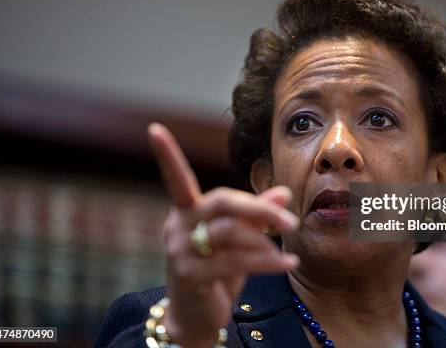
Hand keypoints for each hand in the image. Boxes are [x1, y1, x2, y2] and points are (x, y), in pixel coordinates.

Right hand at [147, 123, 298, 346]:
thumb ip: (257, 215)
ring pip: (229, 232)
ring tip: (285, 250)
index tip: (154, 129)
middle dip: (260, 208)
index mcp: (186, 211)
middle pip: (222, 202)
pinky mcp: (190, 276)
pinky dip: (266, 261)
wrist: (197, 317)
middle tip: (291, 219)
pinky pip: (235, 261)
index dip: (166, 155)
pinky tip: (287, 263)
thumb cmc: (218, 271)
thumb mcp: (239, 240)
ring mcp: (180, 251)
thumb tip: (285, 190)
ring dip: (264, 240)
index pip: (177, 179)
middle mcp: (178, 226)